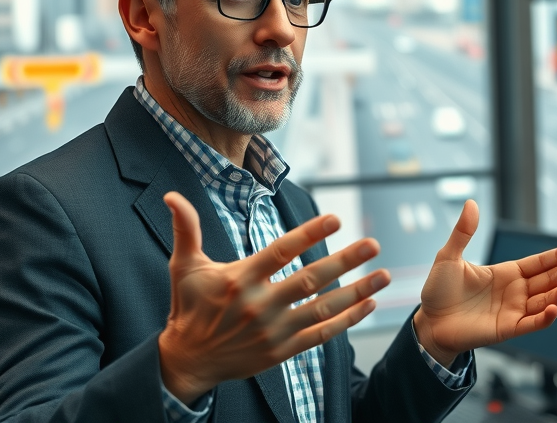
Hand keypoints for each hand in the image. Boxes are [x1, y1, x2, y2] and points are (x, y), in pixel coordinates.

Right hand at [158, 191, 390, 402]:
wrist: (188, 360)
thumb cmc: (188, 307)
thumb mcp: (183, 266)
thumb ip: (186, 229)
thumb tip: (173, 196)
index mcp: (240, 279)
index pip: (281, 251)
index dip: (309, 234)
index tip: (336, 218)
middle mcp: (260, 304)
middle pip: (310, 279)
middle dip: (345, 260)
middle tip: (373, 243)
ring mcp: (273, 330)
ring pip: (322, 308)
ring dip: (357, 291)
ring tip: (384, 274)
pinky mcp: (281, 351)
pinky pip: (321, 334)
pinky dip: (346, 320)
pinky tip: (368, 305)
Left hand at [413, 200, 556, 365]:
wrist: (428, 321)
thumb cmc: (438, 290)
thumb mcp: (449, 256)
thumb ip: (463, 232)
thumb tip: (471, 203)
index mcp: (506, 273)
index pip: (538, 264)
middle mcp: (515, 292)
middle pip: (548, 281)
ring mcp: (513, 311)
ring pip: (545, 302)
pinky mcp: (507, 329)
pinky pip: (531, 324)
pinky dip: (544, 317)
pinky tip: (554, 308)